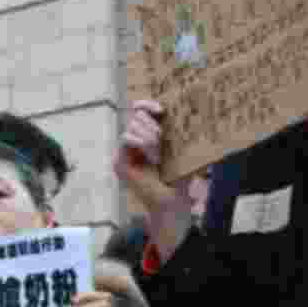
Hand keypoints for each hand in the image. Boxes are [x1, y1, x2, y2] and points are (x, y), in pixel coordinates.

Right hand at [114, 99, 195, 261]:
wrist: (172, 202)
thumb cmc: (180, 178)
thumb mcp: (183, 149)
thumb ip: (179, 130)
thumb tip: (188, 109)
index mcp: (150, 134)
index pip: (143, 110)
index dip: (148, 105)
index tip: (160, 109)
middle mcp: (136, 141)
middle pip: (137, 116)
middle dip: (151, 125)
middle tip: (162, 139)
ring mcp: (126, 152)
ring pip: (131, 126)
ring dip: (148, 136)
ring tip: (159, 153)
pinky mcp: (120, 161)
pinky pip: (125, 139)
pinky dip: (139, 143)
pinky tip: (149, 155)